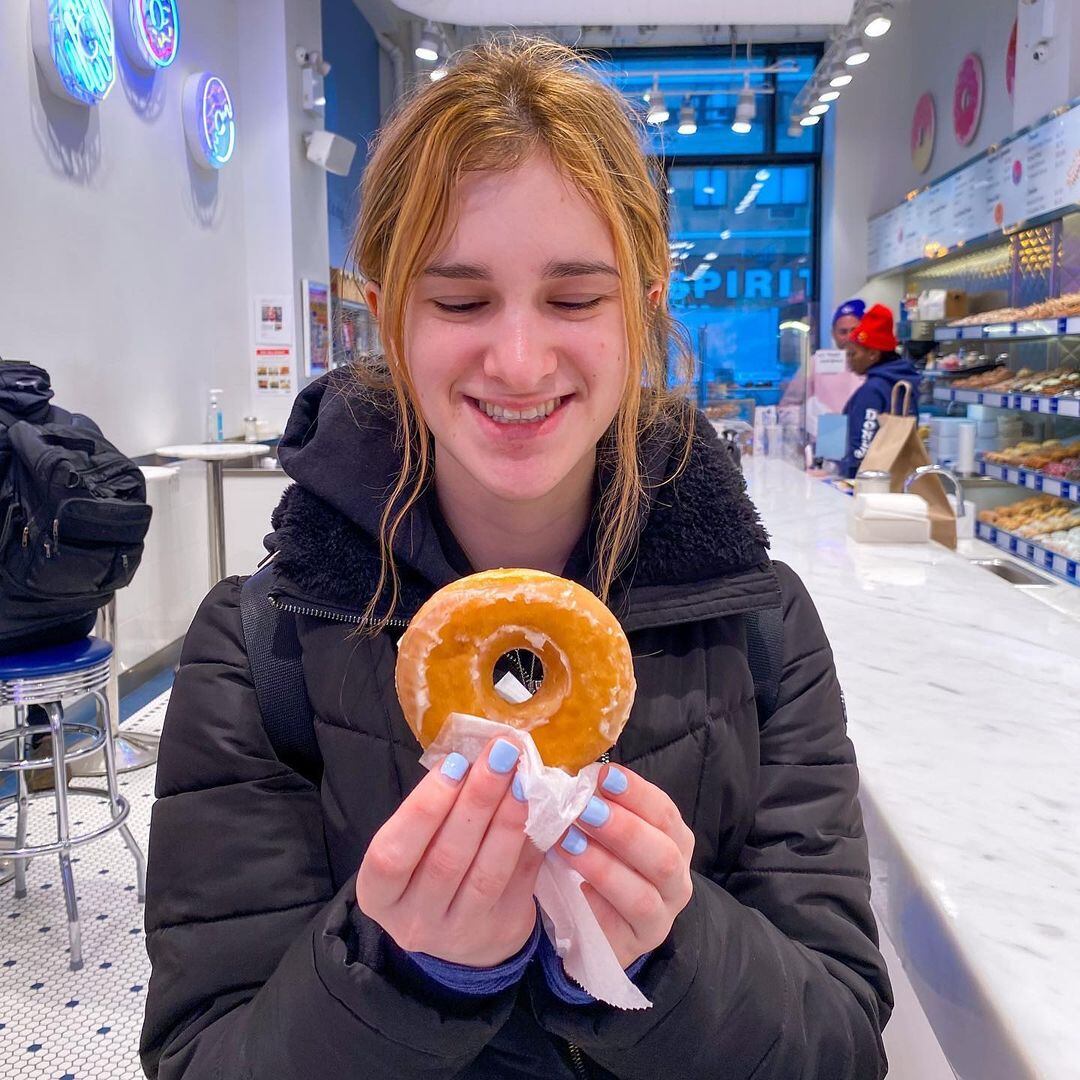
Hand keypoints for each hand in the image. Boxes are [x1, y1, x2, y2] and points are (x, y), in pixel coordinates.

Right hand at [356, 737, 543, 966]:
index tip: (455, 762)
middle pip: (446, 859)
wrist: (464, 929)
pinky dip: (530, 840)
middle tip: (500, 754)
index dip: (424, 808)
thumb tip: (475, 758)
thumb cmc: (427, 869)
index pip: (392, 854)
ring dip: (507, 820)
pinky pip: (519, 881)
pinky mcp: (502, 931)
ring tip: (521, 779)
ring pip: (486, 874)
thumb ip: (435, 810)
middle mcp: (415, 920)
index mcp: (378, 894)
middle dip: (476, 800)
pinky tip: (537, 808)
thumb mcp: (414, 847)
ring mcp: (460, 933)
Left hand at [553, 763, 694, 968]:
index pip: (665, 813)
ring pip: (643, 895)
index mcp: (673, 841)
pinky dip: (597, 905)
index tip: (603, 775)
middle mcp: (676, 879)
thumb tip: (572, 769)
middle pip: (663, 855)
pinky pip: (618, 929)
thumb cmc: (600, 861)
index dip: (636, 793)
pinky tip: (573, 887)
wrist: (593, 923)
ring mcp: (660, 917)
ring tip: (567, 844)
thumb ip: (598, 803)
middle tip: (584, 810)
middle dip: (623, 830)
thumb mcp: (604, 830)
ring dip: (603, 866)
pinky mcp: (635, 945)